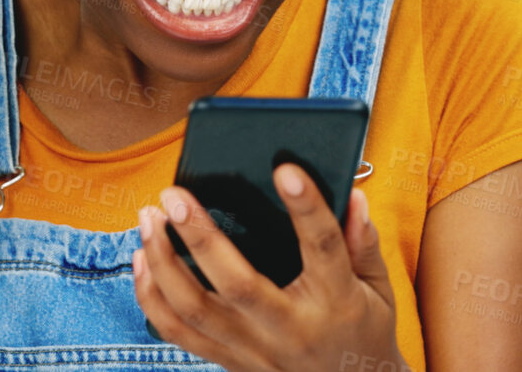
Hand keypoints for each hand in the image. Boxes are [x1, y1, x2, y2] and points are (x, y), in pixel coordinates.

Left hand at [134, 163, 409, 371]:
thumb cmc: (364, 329)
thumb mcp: (379, 288)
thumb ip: (364, 242)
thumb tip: (351, 194)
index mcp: (336, 302)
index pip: (322, 248)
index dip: (306, 208)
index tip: (285, 169)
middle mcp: (290, 330)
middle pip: (236, 284)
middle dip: (200, 236)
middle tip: (174, 195)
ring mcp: (255, 351)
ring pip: (194, 310)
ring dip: (163, 261)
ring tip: (148, 218)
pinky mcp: (230, 362)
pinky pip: (178, 333)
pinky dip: (151, 296)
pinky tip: (141, 260)